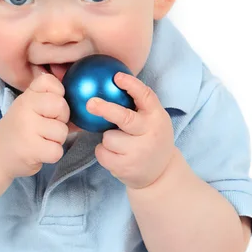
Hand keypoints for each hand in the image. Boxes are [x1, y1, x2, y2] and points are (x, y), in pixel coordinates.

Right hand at [0, 73, 69, 179]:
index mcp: (27, 95)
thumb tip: (86, 105)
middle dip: (61, 120)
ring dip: (56, 140)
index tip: (48, 106)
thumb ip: (53, 102)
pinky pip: (57, 151)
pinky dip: (52, 155)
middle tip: (46, 127)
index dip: (58, 94)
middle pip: (62, 106)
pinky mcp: (30, 149)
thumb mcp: (31, 108)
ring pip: (62, 131)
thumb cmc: (20, 130)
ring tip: (41, 141)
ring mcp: (27, 128)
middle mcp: (25, 107)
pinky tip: (39, 152)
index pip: (50, 81)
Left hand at [86, 73, 174, 188]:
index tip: (116, 77)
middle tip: (90, 102)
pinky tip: (116, 156)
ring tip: (120, 145)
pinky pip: (102, 152)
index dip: (131, 85)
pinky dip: (104, 152)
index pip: (146, 96)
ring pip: (108, 137)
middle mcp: (150, 134)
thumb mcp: (153, 121)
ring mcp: (139, 152)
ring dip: (108, 139)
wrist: (161, 175)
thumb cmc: (150, 139)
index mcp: (157, 117)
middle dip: (106, 109)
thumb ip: (137, 105)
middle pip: (124, 118)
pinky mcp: (126, 167)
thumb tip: (108, 80)